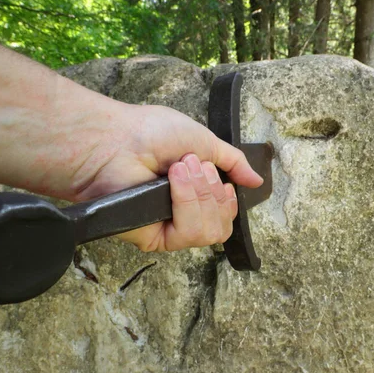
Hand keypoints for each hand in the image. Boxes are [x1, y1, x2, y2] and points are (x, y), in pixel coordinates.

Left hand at [51, 102, 262, 251]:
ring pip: (209, 233)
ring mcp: (168, 228)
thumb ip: (232, 162)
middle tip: (193, 166)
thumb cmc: (150, 133)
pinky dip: (187, 203)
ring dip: (200, 196)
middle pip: (222, 227)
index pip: (226, 215)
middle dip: (213, 192)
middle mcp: (182, 215)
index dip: (226, 198)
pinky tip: (173, 183)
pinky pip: (189, 234)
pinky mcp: (155, 239)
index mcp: (194, 194)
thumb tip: (256, 181)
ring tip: (179, 170)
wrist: (117, 140)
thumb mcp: (203, 141)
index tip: (215, 173)